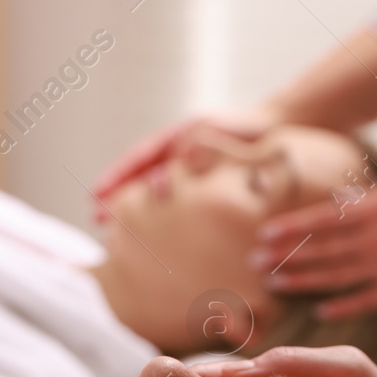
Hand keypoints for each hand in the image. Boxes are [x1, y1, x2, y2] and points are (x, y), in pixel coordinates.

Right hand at [91, 106, 277, 221]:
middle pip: (138, 180)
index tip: (97, 194)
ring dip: (136, 215)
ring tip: (117, 237)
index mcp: (177, 139)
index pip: (138, 159)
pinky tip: (154, 245)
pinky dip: (162, 223)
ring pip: (154, 196)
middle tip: (99, 222)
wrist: (279, 133)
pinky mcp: (203, 192)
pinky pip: (177, 208)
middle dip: (117, 200)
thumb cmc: (251, 131)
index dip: (116, 177)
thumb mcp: (225, 132)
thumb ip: (202, 142)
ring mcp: (188, 175)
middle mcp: (176, 157)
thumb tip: (182, 157)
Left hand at [250, 183, 376, 318]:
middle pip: (320, 249)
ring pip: (335, 275)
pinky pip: (364, 299)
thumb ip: (369, 199)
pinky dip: (340, 306)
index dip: (290, 228)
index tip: (264, 235)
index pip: (322, 219)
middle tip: (254, 262)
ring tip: (274, 283)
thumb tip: (335, 202)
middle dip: (284, 255)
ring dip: (301, 280)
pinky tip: (318, 310)